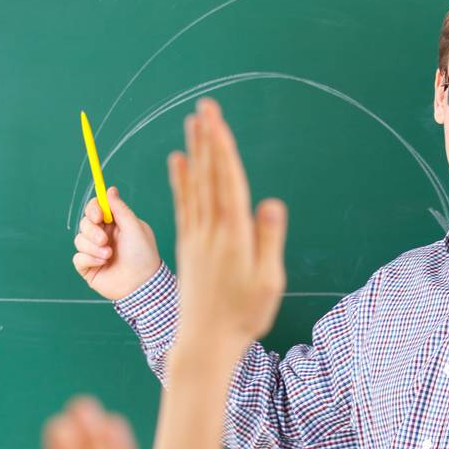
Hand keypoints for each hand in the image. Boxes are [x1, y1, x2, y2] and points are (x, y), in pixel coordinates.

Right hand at [72, 189, 160, 301]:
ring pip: (79, 240)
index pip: (95, 209)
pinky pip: (78, 258)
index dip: (93, 209)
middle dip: (92, 231)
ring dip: (93, 247)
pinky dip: (89, 259)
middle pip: (84, 223)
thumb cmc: (143, 255)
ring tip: (109, 255)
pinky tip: (103, 263)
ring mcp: (95, 252)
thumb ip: (120, 208)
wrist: (142, 284)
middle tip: (105, 240)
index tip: (99, 216)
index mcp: (114, 225)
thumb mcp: (134, 227)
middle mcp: (103, 237)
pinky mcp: (89, 268)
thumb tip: (110, 189)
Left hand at [168, 97, 286, 354]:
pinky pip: (183, 205)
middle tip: (205, 106)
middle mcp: (211, 231)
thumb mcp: (267, 283)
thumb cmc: (243, 316)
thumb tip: (272, 203)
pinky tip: (177, 161)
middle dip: (208, 139)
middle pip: (209, 176)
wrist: (205, 342)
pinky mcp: (187, 246)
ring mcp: (196, 237)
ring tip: (191, 123)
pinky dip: (180, 180)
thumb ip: (268, 241)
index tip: (217, 119)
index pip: (228, 182)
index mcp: (233, 236)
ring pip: (194, 185)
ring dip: (194, 152)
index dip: (223, 148)